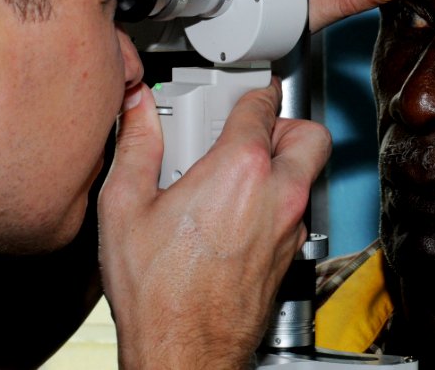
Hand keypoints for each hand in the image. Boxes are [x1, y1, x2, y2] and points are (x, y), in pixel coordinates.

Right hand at [98, 81, 329, 368]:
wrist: (183, 352)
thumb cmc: (158, 292)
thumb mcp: (125, 206)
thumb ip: (136, 144)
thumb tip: (137, 110)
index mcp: (240, 170)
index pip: (262, 105)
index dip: (249, 90)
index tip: (240, 92)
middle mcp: (276, 195)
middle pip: (310, 134)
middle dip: (286, 122)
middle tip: (251, 128)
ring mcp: (288, 228)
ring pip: (305, 175)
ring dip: (280, 164)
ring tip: (233, 173)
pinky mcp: (289, 255)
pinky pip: (294, 211)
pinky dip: (274, 201)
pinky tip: (234, 213)